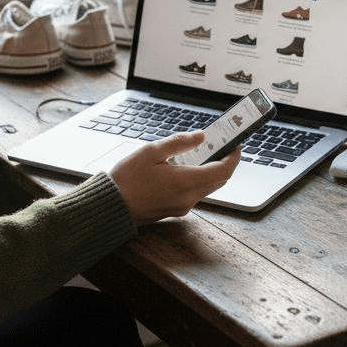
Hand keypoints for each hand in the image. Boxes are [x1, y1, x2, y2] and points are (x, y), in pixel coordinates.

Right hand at [108, 132, 239, 225]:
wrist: (110, 207)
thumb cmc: (126, 180)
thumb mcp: (151, 152)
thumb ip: (179, 143)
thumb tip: (201, 136)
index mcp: (185, 182)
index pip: (223, 170)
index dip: (234, 156)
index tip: (235, 144)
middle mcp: (188, 198)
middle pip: (219, 180)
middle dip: (224, 162)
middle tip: (221, 145)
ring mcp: (183, 206)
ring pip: (208, 187)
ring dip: (211, 171)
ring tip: (203, 153)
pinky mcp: (175, 210)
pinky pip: (195, 193)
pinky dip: (198, 180)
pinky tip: (186, 168)